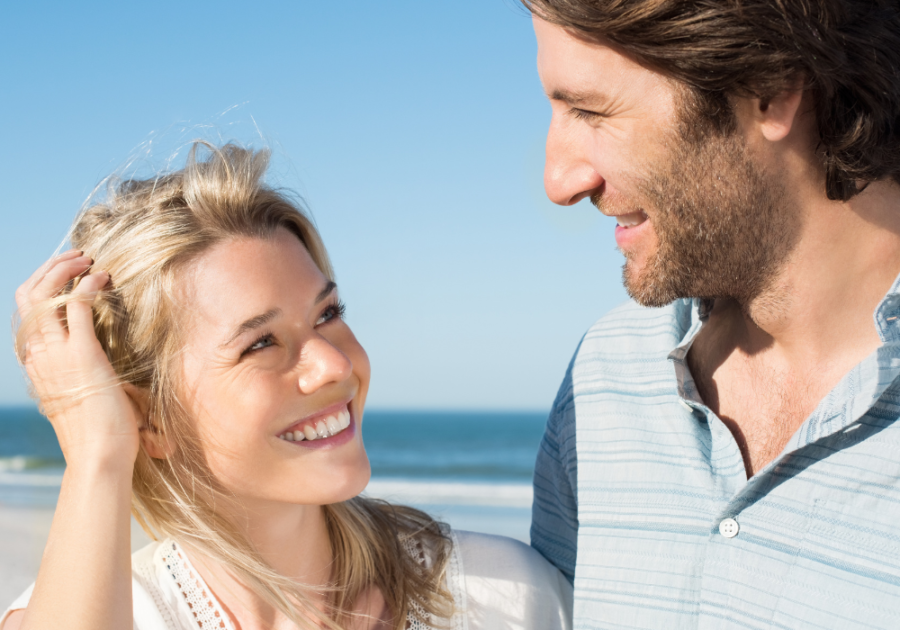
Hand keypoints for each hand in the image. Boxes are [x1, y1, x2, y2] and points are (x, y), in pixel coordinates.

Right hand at [15, 250, 142, 471]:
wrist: (100, 457)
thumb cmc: (100, 435)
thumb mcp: (83, 400)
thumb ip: (83, 379)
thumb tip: (108, 375)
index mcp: (36, 366)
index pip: (25, 315)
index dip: (43, 289)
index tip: (67, 277)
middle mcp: (38, 356)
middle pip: (27, 297)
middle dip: (50, 270)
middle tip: (77, 258)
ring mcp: (57, 354)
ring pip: (45, 295)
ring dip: (66, 270)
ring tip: (89, 259)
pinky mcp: (83, 354)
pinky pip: (78, 306)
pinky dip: (88, 285)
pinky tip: (104, 278)